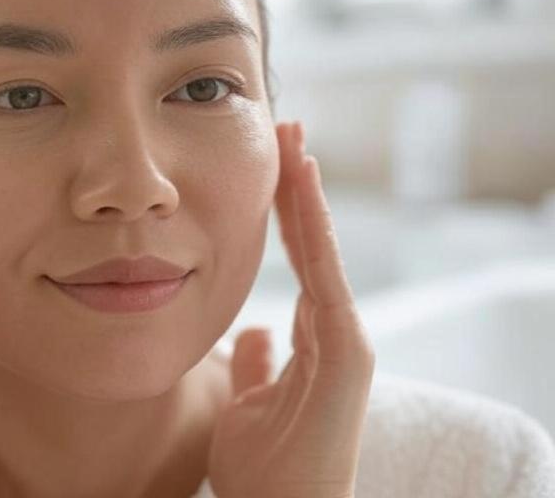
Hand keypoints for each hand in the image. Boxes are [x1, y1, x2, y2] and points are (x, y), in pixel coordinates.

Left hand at [207, 121, 375, 497]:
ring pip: (321, 249)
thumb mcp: (246, 406)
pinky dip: (314, 227)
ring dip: (306, 192)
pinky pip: (324, 273)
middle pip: (313, 244)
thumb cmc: (268, 473)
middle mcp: (333, 332)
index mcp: (313, 341)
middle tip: (286, 128)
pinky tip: (301, 183)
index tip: (272, 163)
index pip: (297, 259)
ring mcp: (344, 340)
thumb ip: (256, 363)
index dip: (285, 211)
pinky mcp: (347, 351)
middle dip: (298, 187)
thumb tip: (255, 330)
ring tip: (292, 138)